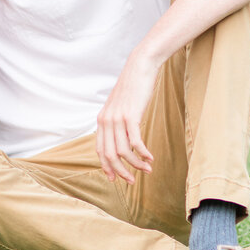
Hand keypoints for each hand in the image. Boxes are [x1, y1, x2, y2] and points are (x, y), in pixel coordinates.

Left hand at [95, 52, 157, 183]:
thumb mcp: (119, 107)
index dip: (107, 166)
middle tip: (132, 181)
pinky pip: (135, 141)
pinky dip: (143, 153)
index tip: (115, 179)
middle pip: (110, 155)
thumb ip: (117, 123)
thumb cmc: (132, 89)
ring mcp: (117, 118)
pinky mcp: (131, 115)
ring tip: (147, 169)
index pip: (100, 150)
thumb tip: (122, 140)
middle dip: (121, 171)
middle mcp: (106, 121)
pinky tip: (150, 158)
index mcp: (101, 120)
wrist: (138, 68)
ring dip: (136, 164)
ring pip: (123, 151)